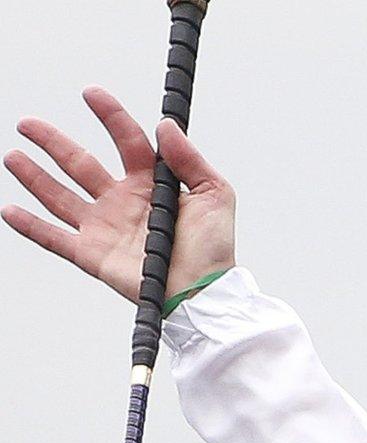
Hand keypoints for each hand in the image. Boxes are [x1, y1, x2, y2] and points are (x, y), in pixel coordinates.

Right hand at [3, 86, 235, 304]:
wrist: (203, 293)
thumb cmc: (214, 250)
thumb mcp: (215, 195)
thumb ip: (190, 159)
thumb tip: (167, 126)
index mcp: (153, 186)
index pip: (128, 142)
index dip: (110, 116)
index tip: (92, 94)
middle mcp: (123, 202)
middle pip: (81, 164)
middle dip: (53, 142)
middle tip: (28, 123)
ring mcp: (105, 227)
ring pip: (60, 196)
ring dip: (34, 176)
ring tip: (13, 155)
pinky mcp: (92, 254)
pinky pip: (54, 238)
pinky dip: (30, 226)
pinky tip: (10, 210)